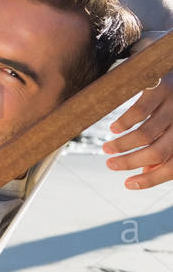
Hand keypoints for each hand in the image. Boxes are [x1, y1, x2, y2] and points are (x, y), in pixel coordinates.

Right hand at [103, 73, 172, 188]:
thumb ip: (164, 146)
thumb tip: (148, 170)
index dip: (151, 179)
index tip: (127, 184)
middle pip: (157, 152)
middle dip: (129, 162)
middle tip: (109, 164)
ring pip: (146, 135)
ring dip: (122, 145)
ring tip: (107, 147)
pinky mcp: (162, 87)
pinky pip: (140, 111)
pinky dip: (124, 123)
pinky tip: (115, 128)